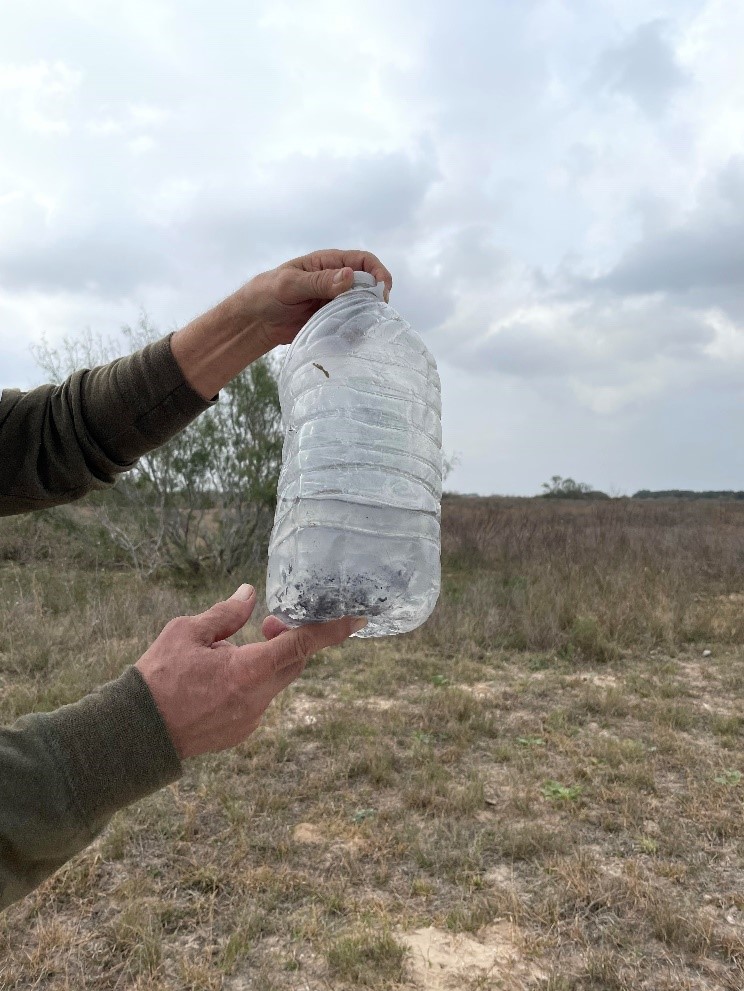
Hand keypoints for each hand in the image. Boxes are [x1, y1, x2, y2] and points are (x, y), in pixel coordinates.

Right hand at [135, 584, 364, 758]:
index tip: (356, 619)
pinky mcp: (240, 732)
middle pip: (292, 663)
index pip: (302, 645)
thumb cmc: (157, 679)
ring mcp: (250, 719)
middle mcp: (257, 699)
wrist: (136, 735)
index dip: (331, 630)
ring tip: (225, 654)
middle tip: (266, 623)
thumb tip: (250, 594)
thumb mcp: (187, 632)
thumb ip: (225, 614)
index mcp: (248, 671)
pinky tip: (216, 681)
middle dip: (288, 639)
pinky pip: (258, 699)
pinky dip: (250, 682)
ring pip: (274, 681)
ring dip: (264, 662)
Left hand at [171, 249, 391, 399]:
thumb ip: (319, 281)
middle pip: (368, 284)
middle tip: (376, 313)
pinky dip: (357, 328)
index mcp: (327, 263)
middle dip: (377, 296)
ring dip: (369, 314)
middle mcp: (335, 280)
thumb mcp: (290, 285)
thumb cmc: (265, 294)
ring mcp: (334, 301)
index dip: (378, 272)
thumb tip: (348, 276)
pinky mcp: (330, 320)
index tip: (382, 290)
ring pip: (362, 304)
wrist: (253, 322)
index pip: (363, 261)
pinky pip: (350, 322)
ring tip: (367, 326)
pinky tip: (355, 337)